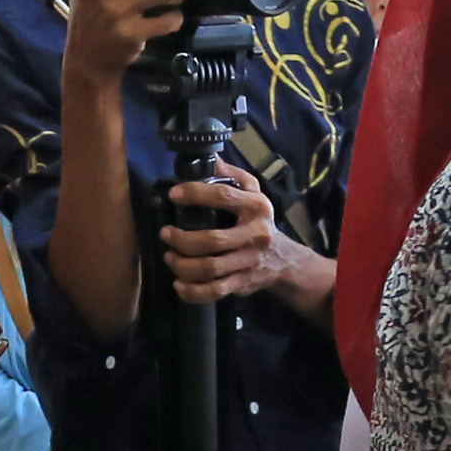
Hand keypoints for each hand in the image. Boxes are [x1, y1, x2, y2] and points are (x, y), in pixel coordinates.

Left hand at [162, 159, 334, 312]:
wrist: (284, 260)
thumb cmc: (258, 222)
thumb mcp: (254, 193)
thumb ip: (233, 175)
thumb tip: (211, 158)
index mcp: (256, 206)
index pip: (223, 196)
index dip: (194, 194)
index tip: (173, 195)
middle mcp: (255, 234)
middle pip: (212, 240)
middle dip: (182, 239)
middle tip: (166, 234)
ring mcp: (249, 261)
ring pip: (210, 268)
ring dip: (182, 265)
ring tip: (170, 257)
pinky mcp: (243, 282)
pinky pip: (215, 291)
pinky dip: (193, 292)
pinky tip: (179, 284)